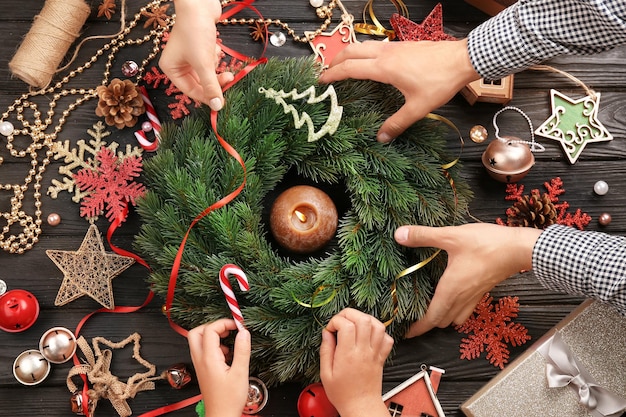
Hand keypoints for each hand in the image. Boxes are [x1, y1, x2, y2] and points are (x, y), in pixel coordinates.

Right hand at [159, 0, 233, 110]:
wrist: (199, 3)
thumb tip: (217, 107)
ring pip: (207, 72)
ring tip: (217, 55)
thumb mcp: (203, 62)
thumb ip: (210, 86)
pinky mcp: (200, 48)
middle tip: (229, 78)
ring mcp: (189, 55)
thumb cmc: (195, 31)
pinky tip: (214, 45)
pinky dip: (215, 56)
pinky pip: (210, 61)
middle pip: (200, 83)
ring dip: (215, 66)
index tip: (222, 102)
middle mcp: (178, 63)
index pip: (190, 91)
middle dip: (214, 80)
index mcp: (171, 69)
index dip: (206, 97)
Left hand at [188, 319, 250, 416]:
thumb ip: (242, 350)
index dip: (224, 323)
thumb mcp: (240, 373)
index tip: (237, 325)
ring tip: (229, 341)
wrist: (221, 415)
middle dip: (212, 326)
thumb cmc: (229, 399)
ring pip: (198, 341)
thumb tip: (244, 332)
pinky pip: (203, 350)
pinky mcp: (203, 369)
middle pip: (196, 332)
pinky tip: (227, 354)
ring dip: (212, 336)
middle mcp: (200, 360)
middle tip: (227, 329)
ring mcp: (200, 365)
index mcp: (208, 358)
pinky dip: (213, 346)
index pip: (210, 329)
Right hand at [319, 39, 479, 142]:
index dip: (332, 74)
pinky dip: (362, 52)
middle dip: (335, 60)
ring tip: (342, 65)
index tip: (321, 81)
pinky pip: (374, 46)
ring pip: (362, 44)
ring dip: (348, 54)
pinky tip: (368, 62)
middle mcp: (385, 53)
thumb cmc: (440, 82)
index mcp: (384, 67)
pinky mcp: (402, 45)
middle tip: (326, 72)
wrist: (462, 59)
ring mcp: (394, 47)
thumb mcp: (418, 107)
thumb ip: (398, 123)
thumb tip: (381, 138)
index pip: (350, 68)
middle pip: (351, 50)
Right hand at [319, 308, 393, 416]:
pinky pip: (387, 338)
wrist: (361, 406)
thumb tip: (326, 333)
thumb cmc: (343, 393)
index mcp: (348, 355)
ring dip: (365, 319)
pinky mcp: (382, 357)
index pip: (346, 325)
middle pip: (363, 319)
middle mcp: (363, 351)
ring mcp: (375, 353)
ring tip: (355, 325)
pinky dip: (379, 332)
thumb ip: (326, 350)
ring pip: (378, 325)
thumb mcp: (325, 373)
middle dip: (350, 314)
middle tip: (341, 321)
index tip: (330, 329)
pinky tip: (368, 335)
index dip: (336, 321)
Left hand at [394, 223, 541, 336]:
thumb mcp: (451, 236)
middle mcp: (461, 298)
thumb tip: (399, 234)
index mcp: (450, 290)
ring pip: (455, 318)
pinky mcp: (483, 291)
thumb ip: (424, 236)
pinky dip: (456, 310)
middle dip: (427, 323)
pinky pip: (466, 309)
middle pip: (441, 321)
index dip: (417, 328)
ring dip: (442, 318)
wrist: (520, 249)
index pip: (431, 318)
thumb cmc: (486, 244)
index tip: (405, 333)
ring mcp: (474, 297)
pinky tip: (452, 298)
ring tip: (430, 311)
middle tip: (412, 318)